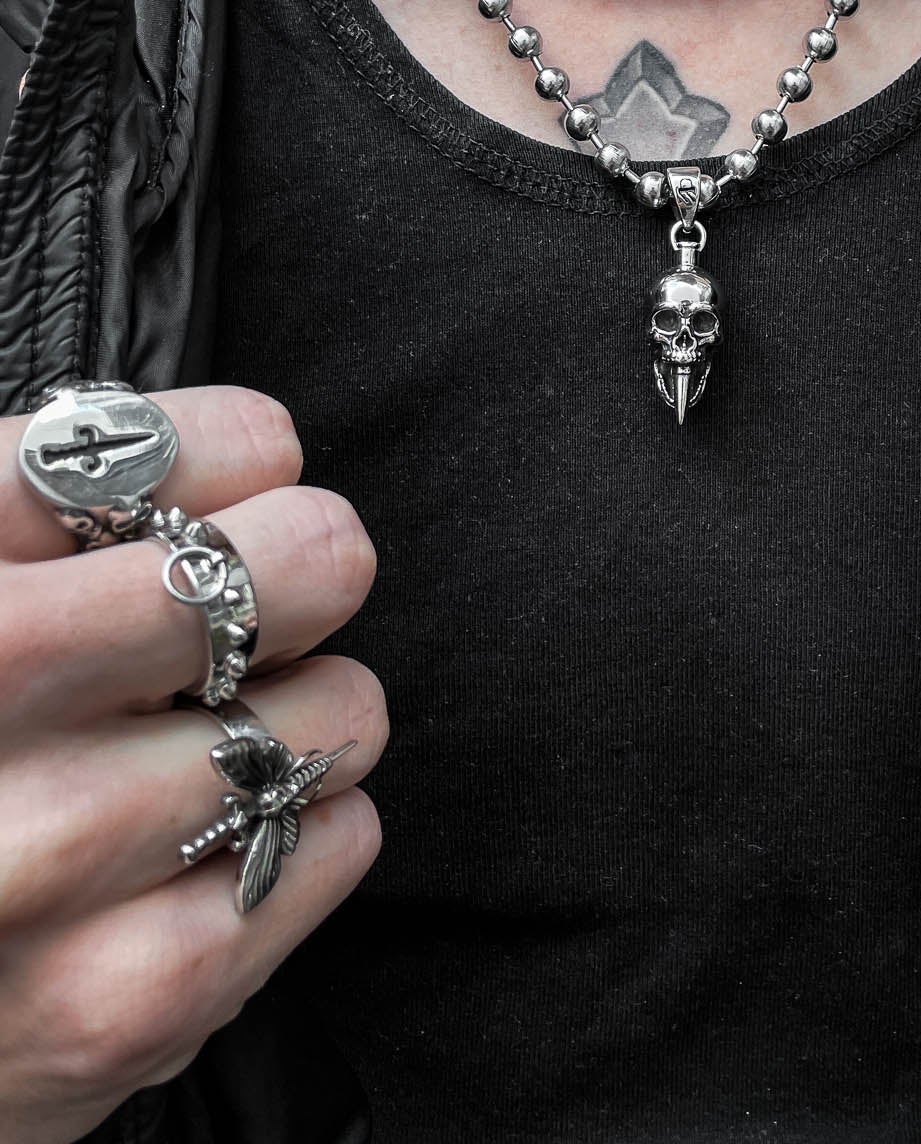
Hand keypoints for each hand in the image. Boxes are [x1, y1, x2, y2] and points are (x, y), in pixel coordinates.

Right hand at [0, 386, 386, 1143]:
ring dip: (298, 718)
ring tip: (204, 744)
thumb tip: (250, 451)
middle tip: (274, 596)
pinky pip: (337, 843)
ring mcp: (50, 852)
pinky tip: (202, 849)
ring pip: (339, 711)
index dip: (230, 454)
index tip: (231, 494)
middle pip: (300, 564)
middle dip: (306, 567)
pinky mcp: (118, 1001)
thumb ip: (51, 509)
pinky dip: (301, 834)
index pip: (153, 449)